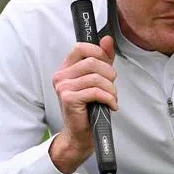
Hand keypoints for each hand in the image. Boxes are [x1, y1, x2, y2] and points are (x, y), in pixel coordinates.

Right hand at [49, 36, 116, 173]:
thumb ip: (103, 59)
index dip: (99, 53)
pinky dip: (108, 98)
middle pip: (92, 62)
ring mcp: (63, 87)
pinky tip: (110, 105)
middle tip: (112, 87)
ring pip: (96, 77)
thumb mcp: (98, 80)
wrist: (81, 134)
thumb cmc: (90, 108)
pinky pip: (96, 91)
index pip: (81, 47)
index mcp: (66, 69)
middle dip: (109, 74)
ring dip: (111, 89)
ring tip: (111, 98)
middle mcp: (61, 76)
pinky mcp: (69, 99)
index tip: (108, 65)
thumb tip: (107, 39)